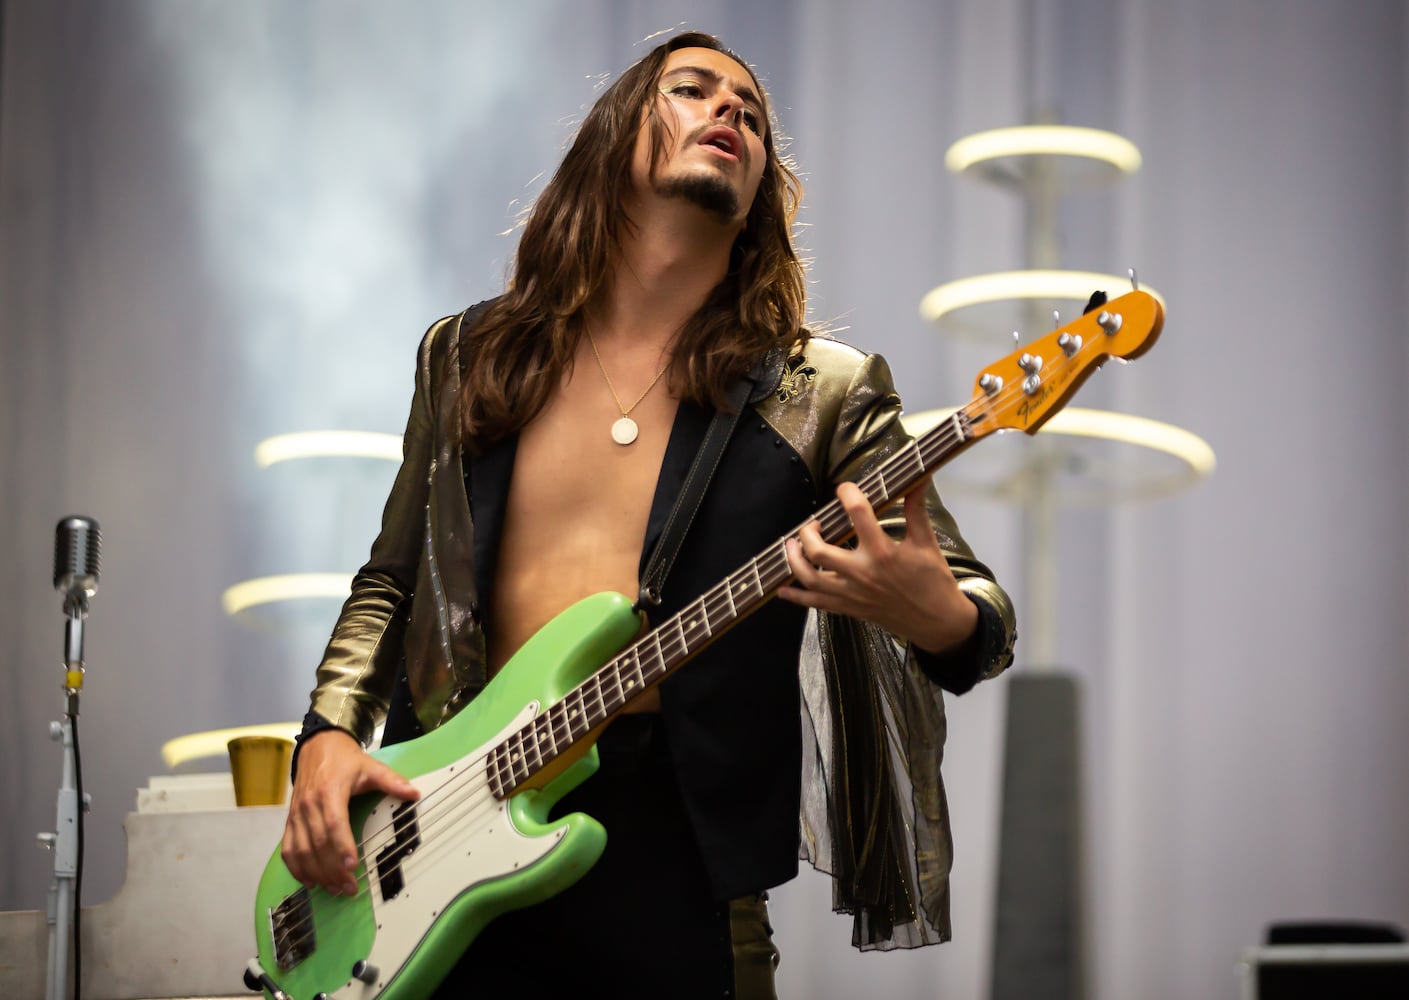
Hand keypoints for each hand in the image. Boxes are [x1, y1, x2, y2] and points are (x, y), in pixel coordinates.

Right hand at [280, 728, 419, 895]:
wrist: (317, 747)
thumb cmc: (344, 760)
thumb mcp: (371, 766)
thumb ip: (392, 781)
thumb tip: (414, 794)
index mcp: (330, 792)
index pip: (334, 824)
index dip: (342, 847)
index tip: (352, 866)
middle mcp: (309, 805)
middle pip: (318, 843)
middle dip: (332, 869)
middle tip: (349, 888)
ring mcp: (296, 814)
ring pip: (301, 851)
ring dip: (316, 873)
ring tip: (334, 889)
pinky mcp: (290, 821)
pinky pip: (288, 849)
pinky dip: (296, 868)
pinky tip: (310, 881)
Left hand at [778, 483, 977, 652]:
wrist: (937, 621)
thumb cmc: (932, 580)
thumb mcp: (926, 542)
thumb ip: (916, 509)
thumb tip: (920, 478)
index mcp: (883, 552)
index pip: (859, 514)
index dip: (848, 494)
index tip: (845, 488)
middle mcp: (862, 573)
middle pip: (819, 551)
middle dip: (808, 533)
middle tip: (812, 524)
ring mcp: (852, 594)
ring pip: (810, 579)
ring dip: (794, 560)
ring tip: (792, 545)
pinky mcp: (849, 608)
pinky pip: (815, 604)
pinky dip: (796, 598)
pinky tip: (782, 590)